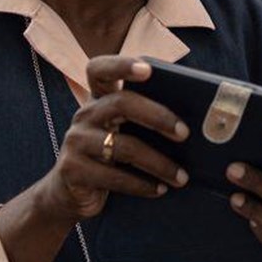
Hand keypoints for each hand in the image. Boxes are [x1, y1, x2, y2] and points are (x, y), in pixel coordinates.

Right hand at [34, 56, 190, 225]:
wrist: (69, 195)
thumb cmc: (109, 160)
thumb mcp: (123, 135)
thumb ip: (144, 123)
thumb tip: (193, 126)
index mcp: (99, 100)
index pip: (101, 70)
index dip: (122, 65)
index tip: (149, 70)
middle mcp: (84, 115)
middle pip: (121, 103)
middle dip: (157, 116)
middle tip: (185, 133)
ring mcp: (75, 142)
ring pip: (123, 146)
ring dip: (158, 163)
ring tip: (181, 177)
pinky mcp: (72, 170)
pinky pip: (113, 176)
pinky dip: (141, 185)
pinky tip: (159, 190)